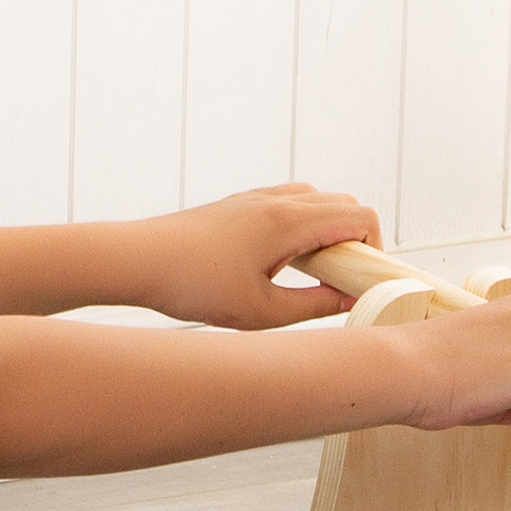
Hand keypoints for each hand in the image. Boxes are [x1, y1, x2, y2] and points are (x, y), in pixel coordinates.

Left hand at [139, 184, 381, 329]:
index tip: (360, 282)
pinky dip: (302, 226)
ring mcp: (256, 197)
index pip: (361, 217)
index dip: (373, 250)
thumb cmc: (194, 286)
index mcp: (289, 222)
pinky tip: (280, 262)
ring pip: (317, 200)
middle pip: (344, 204)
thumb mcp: (262, 312)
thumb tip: (349, 300)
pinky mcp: (240, 204)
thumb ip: (315, 306)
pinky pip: (290, 203)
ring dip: (328, 231)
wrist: (136, 260)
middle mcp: (277, 200)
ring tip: (308, 273)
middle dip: (355, 241)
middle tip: (338, 280)